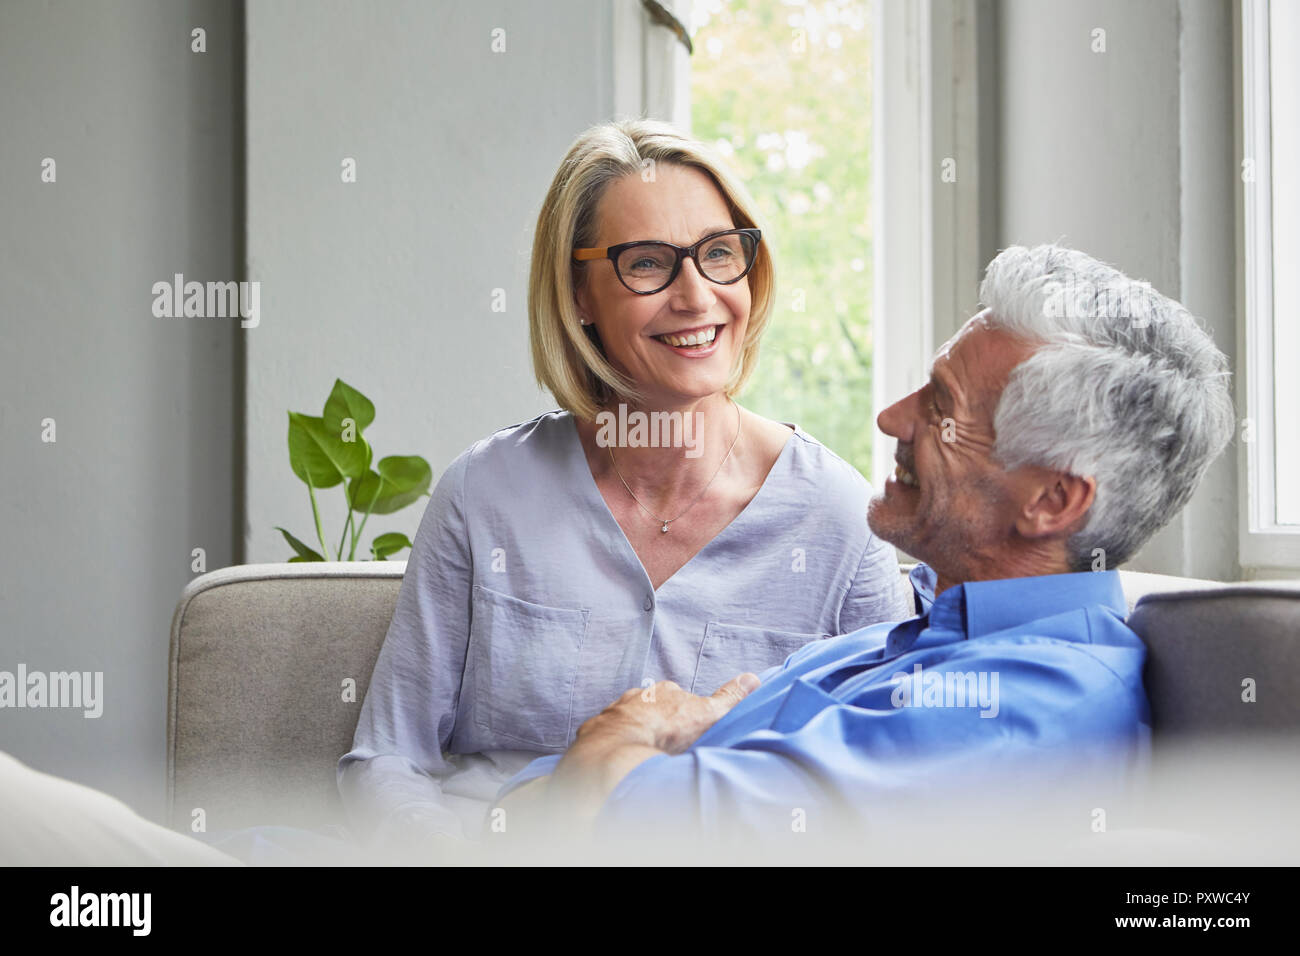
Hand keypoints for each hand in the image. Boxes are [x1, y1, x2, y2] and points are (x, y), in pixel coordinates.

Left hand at [576, 672, 761, 755]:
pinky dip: (613, 743)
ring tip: (642, 751)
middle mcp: (637, 696)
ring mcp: (615, 712)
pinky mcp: (597, 730)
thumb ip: (729, 698)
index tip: (684, 726)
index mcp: (664, 691)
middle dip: (655, 720)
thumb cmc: (667, 730)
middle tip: (664, 741)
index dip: (681, 712)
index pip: (675, 697)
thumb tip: (753, 678)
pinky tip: (620, 756)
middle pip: (648, 706)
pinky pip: (606, 735)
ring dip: (633, 731)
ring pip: (626, 719)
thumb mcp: (707, 714)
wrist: (623, 747)